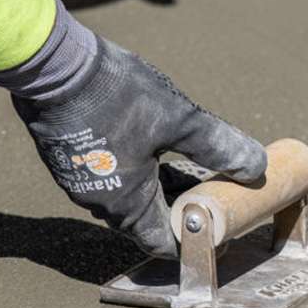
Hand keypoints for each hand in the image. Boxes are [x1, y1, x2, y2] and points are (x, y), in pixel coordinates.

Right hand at [11, 37, 265, 257]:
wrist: (52, 65)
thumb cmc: (115, 94)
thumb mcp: (178, 118)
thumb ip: (219, 146)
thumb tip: (255, 167)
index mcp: (126, 204)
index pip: (164, 242)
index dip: (193, 235)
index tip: (216, 217)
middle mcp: (97, 201)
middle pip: (145, 217)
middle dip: (177, 201)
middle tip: (205, 179)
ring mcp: (76, 180)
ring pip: (124, 192)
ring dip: (152, 181)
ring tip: (178, 153)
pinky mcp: (65, 157)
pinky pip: (103, 172)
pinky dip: (128, 164)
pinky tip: (142, 137)